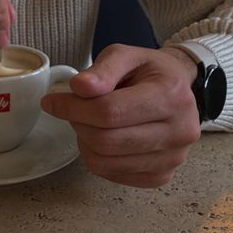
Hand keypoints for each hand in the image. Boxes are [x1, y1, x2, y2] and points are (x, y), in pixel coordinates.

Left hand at [41, 44, 200, 187]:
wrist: (178, 90)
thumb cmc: (149, 72)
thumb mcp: (126, 56)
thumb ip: (102, 70)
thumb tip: (79, 87)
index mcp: (171, 95)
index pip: (110, 112)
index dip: (73, 109)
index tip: (52, 101)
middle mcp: (179, 131)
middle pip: (106, 141)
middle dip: (78, 125)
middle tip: (73, 111)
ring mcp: (172, 158)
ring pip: (105, 162)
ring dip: (85, 142)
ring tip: (90, 123)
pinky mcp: (162, 176)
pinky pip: (112, 174)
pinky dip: (98, 158)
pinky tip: (104, 139)